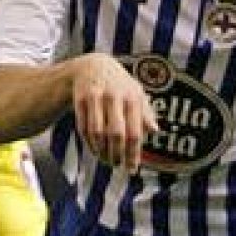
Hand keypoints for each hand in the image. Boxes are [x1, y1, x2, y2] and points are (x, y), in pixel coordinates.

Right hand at [72, 55, 156, 170]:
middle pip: (116, 134)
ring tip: (106, 159)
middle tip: (117, 165)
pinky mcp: (80, 99)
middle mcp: (114, 96)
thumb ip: (145, 113)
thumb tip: (155, 131)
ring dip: (101, 151)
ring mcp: (96, 97)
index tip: (131, 169)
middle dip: (116, 154)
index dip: (133, 153)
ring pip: (97, 132)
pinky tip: (95, 150)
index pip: (135, 131)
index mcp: (132, 97)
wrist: (92, 66)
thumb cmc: (119, 85)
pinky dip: (89, 143)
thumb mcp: (136, 94)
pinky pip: (83, 127)